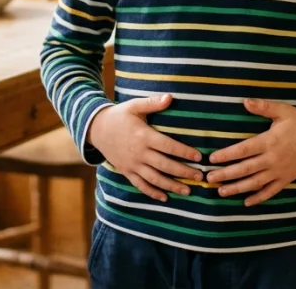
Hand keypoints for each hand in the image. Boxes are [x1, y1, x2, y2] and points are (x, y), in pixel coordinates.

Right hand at [87, 94, 203, 201]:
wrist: (95, 129)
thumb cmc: (119, 116)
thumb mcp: (134, 106)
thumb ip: (152, 102)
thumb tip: (170, 97)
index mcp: (143, 136)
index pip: (168, 146)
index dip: (184, 152)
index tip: (198, 157)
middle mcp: (139, 153)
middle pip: (164, 165)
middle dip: (183, 172)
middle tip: (200, 177)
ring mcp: (132, 164)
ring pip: (154, 179)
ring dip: (172, 186)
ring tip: (188, 190)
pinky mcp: (126, 171)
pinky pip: (140, 185)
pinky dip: (152, 193)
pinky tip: (165, 198)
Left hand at [206, 98, 295, 206]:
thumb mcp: (282, 110)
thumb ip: (263, 107)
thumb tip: (245, 101)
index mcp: (269, 141)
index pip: (243, 150)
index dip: (227, 155)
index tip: (212, 159)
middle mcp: (272, 159)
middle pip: (245, 169)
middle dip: (226, 174)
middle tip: (209, 178)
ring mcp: (279, 171)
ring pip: (255, 183)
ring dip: (237, 188)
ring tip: (221, 192)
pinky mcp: (286, 179)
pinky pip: (271, 191)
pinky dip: (259, 198)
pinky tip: (246, 202)